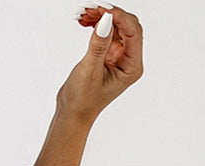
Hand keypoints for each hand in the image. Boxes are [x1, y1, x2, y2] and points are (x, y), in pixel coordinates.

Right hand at [58, 7, 143, 127]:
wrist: (72, 115)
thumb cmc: (82, 101)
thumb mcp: (89, 71)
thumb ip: (99, 44)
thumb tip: (105, 20)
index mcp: (131, 67)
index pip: (132, 32)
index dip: (119, 17)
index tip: (102, 9)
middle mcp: (129, 60)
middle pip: (126, 25)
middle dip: (109, 14)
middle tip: (90, 9)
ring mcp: (119, 57)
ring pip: (116, 26)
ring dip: (101, 17)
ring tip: (83, 14)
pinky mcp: (109, 54)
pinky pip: (107, 32)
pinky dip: (97, 24)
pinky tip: (85, 22)